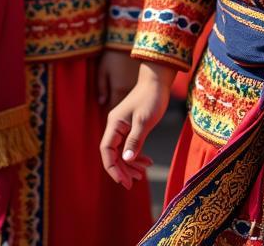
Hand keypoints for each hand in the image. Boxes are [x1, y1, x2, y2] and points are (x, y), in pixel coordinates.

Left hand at [97, 49, 141, 108]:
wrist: (130, 40)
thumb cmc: (113, 54)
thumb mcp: (103, 69)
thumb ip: (101, 87)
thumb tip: (101, 102)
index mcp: (118, 89)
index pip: (112, 108)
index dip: (108, 109)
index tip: (106, 110)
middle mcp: (130, 91)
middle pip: (124, 107)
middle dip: (119, 110)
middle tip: (115, 109)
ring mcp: (138, 86)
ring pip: (133, 103)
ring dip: (128, 105)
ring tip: (125, 104)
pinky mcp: (145, 81)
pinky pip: (139, 95)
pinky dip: (135, 98)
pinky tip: (134, 95)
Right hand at [100, 61, 172, 189]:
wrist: (157, 81)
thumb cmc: (151, 98)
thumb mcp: (144, 121)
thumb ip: (135, 141)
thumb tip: (126, 160)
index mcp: (114, 124)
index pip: (106, 150)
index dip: (112, 168)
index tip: (123, 182)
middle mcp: (115, 126)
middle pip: (112, 154)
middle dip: (122, 169)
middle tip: (134, 182)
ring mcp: (122, 127)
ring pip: (121, 152)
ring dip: (130, 164)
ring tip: (143, 173)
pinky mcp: (130, 127)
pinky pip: (128, 146)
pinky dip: (136, 156)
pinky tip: (147, 161)